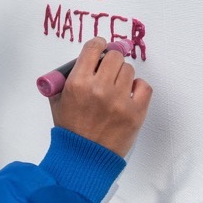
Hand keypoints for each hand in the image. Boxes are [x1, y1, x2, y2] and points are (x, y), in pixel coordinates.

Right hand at [49, 37, 152, 156]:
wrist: (83, 158)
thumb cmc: (71, 130)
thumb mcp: (57, 100)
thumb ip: (65, 79)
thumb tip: (81, 62)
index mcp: (78, 83)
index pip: (93, 48)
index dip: (97, 44)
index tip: (100, 46)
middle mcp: (99, 88)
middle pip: (114, 55)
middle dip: (110, 59)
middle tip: (108, 68)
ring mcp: (119, 100)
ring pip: (128, 69)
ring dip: (122, 74)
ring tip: (115, 86)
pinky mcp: (135, 112)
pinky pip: (144, 86)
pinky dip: (137, 87)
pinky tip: (128, 94)